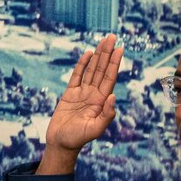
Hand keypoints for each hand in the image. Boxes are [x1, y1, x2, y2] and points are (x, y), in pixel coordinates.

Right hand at [38, 35, 121, 173]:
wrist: (61, 144)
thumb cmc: (78, 139)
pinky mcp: (69, 94)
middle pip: (102, 70)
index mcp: (101, 101)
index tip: (120, 49)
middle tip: (112, 36)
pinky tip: (88, 54)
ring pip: (91, 70)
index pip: (110, 78)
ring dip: (97, 56)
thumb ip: (106, 115)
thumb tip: (113, 96)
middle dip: (107, 53)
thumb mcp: (95, 130)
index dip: (114, 63)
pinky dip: (82, 64)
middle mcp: (93, 95)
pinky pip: (77, 76)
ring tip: (103, 41)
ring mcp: (82, 93)